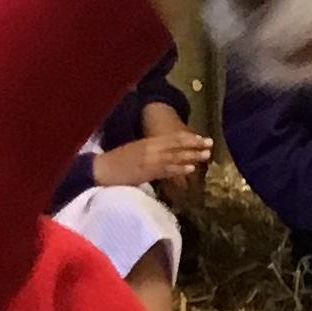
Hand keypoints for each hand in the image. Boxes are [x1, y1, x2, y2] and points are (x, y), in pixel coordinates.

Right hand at [94, 128, 211, 189]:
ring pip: (175, 156)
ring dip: (192, 155)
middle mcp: (151, 148)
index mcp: (148, 142)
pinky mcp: (146, 172)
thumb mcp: (136, 151)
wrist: (101, 169)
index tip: (202, 138)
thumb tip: (167, 156)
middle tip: (210, 144)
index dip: (188, 138)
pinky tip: (191, 168)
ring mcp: (149, 159)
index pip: (172, 138)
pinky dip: (179, 169)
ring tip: (206, 155)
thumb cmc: (116, 162)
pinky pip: (166, 170)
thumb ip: (151, 152)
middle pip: (176, 145)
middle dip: (194, 144)